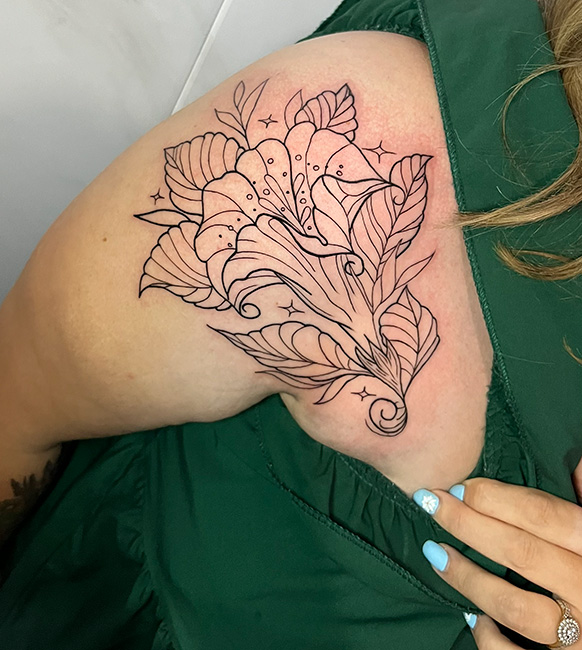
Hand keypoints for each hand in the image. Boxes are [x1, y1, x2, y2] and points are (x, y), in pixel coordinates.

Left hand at [412, 478, 581, 647]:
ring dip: (467, 577)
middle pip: (521, 552)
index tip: (459, 486)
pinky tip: (472, 616)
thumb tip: (568, 458)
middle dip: (467, 523)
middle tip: (429, 502)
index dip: (496, 499)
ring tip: (434, 552)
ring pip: (515, 606)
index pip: (544, 515)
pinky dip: (490, 637)